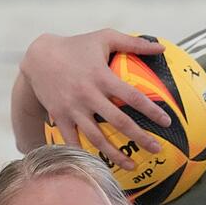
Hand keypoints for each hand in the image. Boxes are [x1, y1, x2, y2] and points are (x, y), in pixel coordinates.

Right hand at [18, 28, 171, 168]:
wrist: (39, 57)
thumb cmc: (77, 46)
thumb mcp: (104, 37)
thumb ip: (134, 43)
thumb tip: (161, 48)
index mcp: (102, 76)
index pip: (133, 97)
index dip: (151, 111)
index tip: (167, 123)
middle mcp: (88, 95)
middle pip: (118, 122)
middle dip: (140, 138)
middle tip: (157, 149)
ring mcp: (72, 108)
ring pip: (96, 137)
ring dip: (115, 154)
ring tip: (132, 166)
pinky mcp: (59, 117)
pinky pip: (72, 141)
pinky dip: (84, 155)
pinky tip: (98, 167)